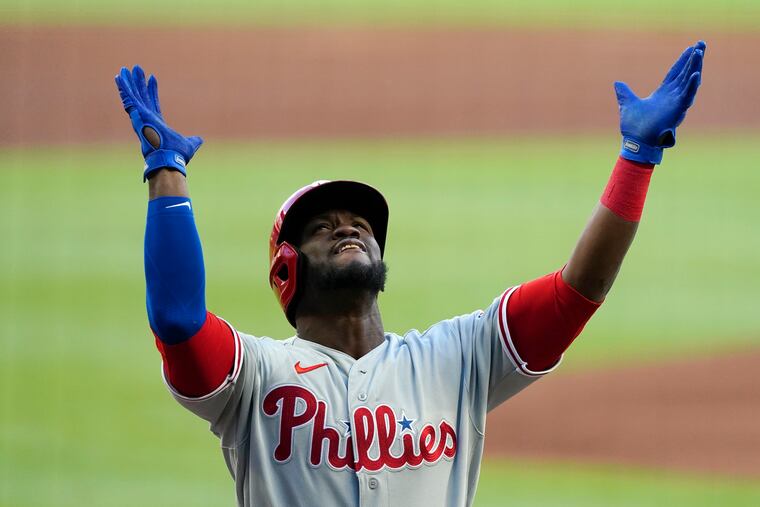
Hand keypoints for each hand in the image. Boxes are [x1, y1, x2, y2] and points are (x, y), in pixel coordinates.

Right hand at [115, 65, 202, 180]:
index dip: (152, 91)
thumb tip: (200, 140)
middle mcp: (147, 119)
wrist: (169, 158)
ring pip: (134, 96)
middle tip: (136, 69)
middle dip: (139, 83)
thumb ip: (194, 141)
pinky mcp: (138, 115)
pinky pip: (129, 99)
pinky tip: (120, 78)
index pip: (153, 103)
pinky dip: (124, 89)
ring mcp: (141, 117)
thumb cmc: (176, 155)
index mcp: (157, 123)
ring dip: (129, 83)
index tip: (152, 78)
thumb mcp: (189, 145)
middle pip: (142, 97)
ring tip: (125, 69)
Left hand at [614, 40, 705, 164]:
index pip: (675, 73)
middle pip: (686, 73)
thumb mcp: (627, 104)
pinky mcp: (677, 110)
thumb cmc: (634, 127)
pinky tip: (696, 73)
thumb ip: (624, 93)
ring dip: (695, 67)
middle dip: (694, 59)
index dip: (683, 61)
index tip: (690, 48)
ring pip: (689, 81)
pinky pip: (687, 95)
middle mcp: (672, 96)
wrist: (636, 142)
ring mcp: (676, 103)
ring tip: (699, 52)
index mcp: (663, 94)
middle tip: (702, 43)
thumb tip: (617, 83)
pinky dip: (692, 85)